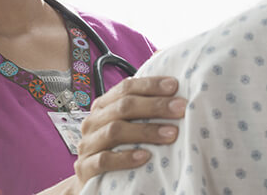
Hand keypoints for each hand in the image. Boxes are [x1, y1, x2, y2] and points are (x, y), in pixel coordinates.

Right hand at [71, 76, 185, 189]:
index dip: (150, 85)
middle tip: (180, 108)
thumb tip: (176, 100)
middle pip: (123, 107)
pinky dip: (126, 158)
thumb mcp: (125, 126)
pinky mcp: (86, 167)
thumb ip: (141, 113)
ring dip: (146, 131)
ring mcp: (88, 144)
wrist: (93, 181)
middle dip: (155, 106)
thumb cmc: (115, 149)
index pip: (126, 88)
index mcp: (102, 106)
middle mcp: (93, 121)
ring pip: (115, 131)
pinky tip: (145, 157)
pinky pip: (105, 160)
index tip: (174, 86)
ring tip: (171, 133)